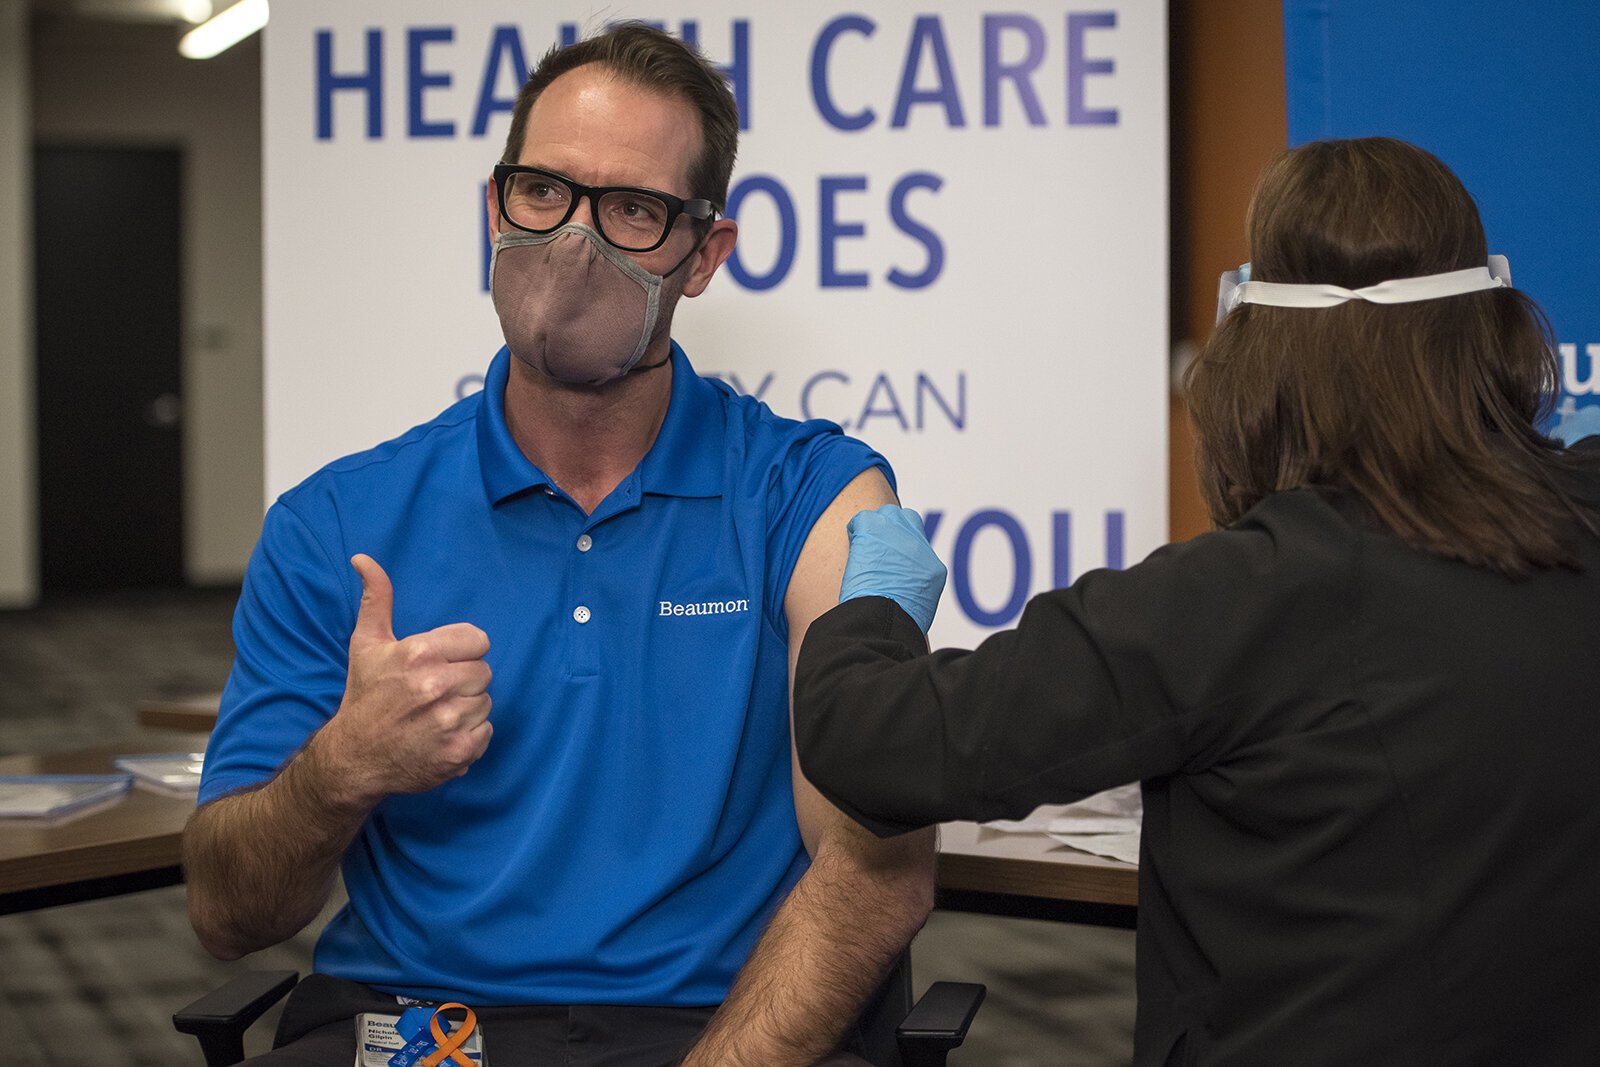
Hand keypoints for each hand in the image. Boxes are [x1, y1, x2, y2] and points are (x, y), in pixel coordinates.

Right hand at [322, 554, 493, 802]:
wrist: (354, 758)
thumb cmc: (364, 697)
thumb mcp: (367, 644)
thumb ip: (377, 599)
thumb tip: (363, 558)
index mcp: (420, 654)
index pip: (478, 640)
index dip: (461, 651)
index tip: (440, 664)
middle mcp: (437, 686)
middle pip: (483, 671)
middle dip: (463, 679)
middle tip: (434, 691)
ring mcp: (450, 721)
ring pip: (486, 701)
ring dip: (466, 707)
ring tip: (436, 714)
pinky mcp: (459, 752)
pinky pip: (487, 731)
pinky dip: (470, 735)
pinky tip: (443, 734)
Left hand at [839, 505, 946, 632]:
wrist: (883, 620)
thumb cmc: (895, 625)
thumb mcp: (919, 609)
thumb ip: (914, 591)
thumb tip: (902, 591)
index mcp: (933, 568)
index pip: (919, 545)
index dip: (902, 548)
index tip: (890, 559)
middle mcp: (918, 546)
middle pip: (907, 520)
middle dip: (892, 529)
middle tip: (876, 548)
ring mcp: (897, 533)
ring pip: (887, 514)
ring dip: (875, 528)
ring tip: (863, 549)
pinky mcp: (873, 530)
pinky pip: (863, 518)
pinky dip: (856, 529)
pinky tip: (853, 547)